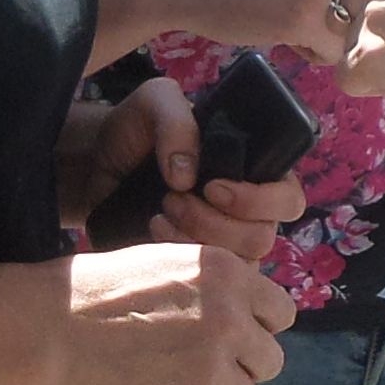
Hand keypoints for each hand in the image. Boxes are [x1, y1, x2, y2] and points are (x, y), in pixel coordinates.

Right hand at [47, 240, 293, 384]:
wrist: (48, 326)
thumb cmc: (97, 290)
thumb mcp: (167, 263)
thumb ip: (214, 289)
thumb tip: (248, 317)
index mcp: (228, 275)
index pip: (282, 314)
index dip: (259, 327)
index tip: (235, 335)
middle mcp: (230, 319)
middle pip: (272, 361)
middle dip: (243, 366)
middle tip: (205, 365)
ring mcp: (212, 365)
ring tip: (173, 379)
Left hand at [62, 74, 306, 257]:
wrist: (96, 164)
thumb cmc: (136, 131)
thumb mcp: (154, 103)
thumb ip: (176, 120)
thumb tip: (187, 175)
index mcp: (255, 171)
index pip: (288, 199)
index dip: (259, 201)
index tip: (212, 188)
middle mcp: (248, 212)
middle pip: (262, 238)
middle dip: (214, 223)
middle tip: (173, 198)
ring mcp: (224, 243)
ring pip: (237, 265)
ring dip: (195, 240)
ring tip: (160, 213)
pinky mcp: (197, 267)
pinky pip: (207, 281)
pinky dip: (179, 259)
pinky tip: (153, 233)